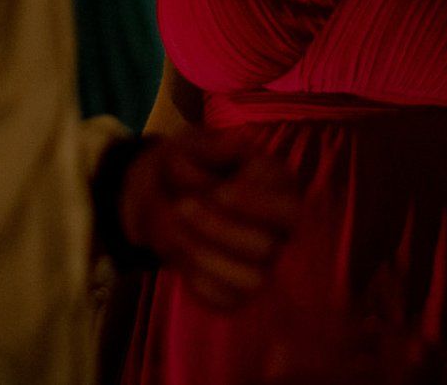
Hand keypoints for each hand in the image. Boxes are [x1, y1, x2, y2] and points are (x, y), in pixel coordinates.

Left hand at [119, 129, 298, 310]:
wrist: (158, 196)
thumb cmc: (185, 165)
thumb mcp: (191, 145)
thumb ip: (212, 146)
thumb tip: (237, 144)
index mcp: (278, 189)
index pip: (287, 209)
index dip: (254, 204)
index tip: (217, 193)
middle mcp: (278, 231)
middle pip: (265, 247)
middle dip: (218, 229)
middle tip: (181, 207)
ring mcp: (261, 265)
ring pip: (252, 281)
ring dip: (206, 257)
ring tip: (176, 231)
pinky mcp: (238, 292)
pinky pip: (227, 302)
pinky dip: (200, 282)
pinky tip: (182, 258)